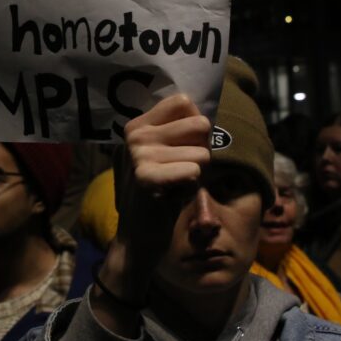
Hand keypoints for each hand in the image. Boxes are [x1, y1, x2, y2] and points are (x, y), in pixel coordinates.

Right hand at [91, 95, 210, 331]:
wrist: (138, 239)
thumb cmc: (159, 195)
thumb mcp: (166, 156)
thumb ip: (179, 132)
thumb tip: (205, 116)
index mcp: (137, 124)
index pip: (183, 102)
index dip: (195, 127)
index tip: (183, 148)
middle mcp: (135, 133)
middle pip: (198, 123)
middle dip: (201, 150)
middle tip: (180, 171)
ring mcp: (137, 153)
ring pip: (202, 152)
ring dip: (197, 172)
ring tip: (174, 185)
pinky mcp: (144, 176)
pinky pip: (193, 170)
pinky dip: (191, 184)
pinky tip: (172, 195)